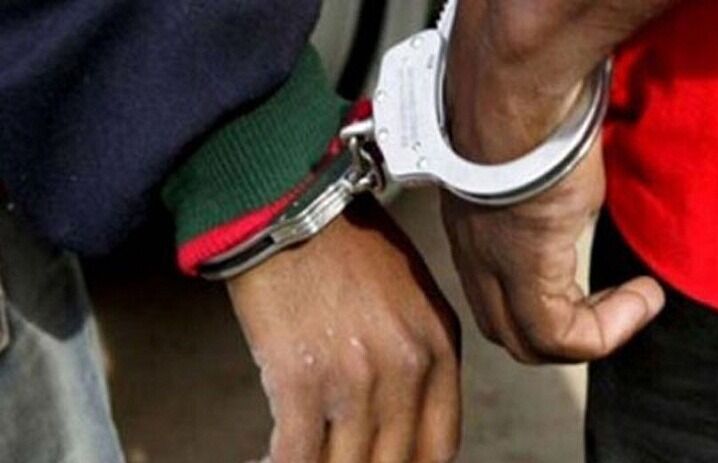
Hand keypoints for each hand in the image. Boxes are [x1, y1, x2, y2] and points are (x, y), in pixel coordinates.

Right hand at [228, 197, 460, 461]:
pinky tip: (270, 461)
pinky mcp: (301, 379)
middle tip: (342, 457)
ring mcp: (356, 378)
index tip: (384, 461)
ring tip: (308, 459)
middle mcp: (406, 370)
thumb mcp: (410, 294)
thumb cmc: (345, 242)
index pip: (439, 447)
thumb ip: (417, 352)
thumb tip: (399, 409)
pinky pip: (297, 455)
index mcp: (438, 348)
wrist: (293, 204)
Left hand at [441, 0, 675, 362]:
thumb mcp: (538, 166)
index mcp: (472, 230)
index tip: (592, 288)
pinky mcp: (523, 267)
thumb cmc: (524, 111)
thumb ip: (545, 198)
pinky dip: (604, 330)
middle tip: (607, 308)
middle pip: (504, 328)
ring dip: (588, 335)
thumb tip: (569, 203)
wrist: (514, 96)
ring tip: (631, 304)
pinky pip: (558, 335)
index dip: (542, 305)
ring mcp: (492, 265)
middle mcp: (474, 255)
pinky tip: (639, 296)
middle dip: (559, 331)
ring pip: (527, 342)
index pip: (493, 295)